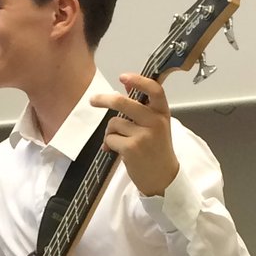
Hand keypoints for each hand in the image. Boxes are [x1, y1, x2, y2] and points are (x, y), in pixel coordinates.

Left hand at [90, 73, 178, 196]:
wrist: (163, 178)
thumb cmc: (156, 150)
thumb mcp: (156, 126)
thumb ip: (143, 108)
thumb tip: (124, 86)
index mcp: (163, 113)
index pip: (155, 90)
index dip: (138, 80)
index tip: (123, 77)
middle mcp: (155, 122)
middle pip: (124, 103)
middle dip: (104, 100)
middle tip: (93, 100)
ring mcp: (143, 135)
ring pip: (114, 123)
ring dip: (110, 133)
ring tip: (119, 142)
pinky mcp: (132, 148)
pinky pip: (111, 138)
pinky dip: (109, 144)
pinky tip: (117, 151)